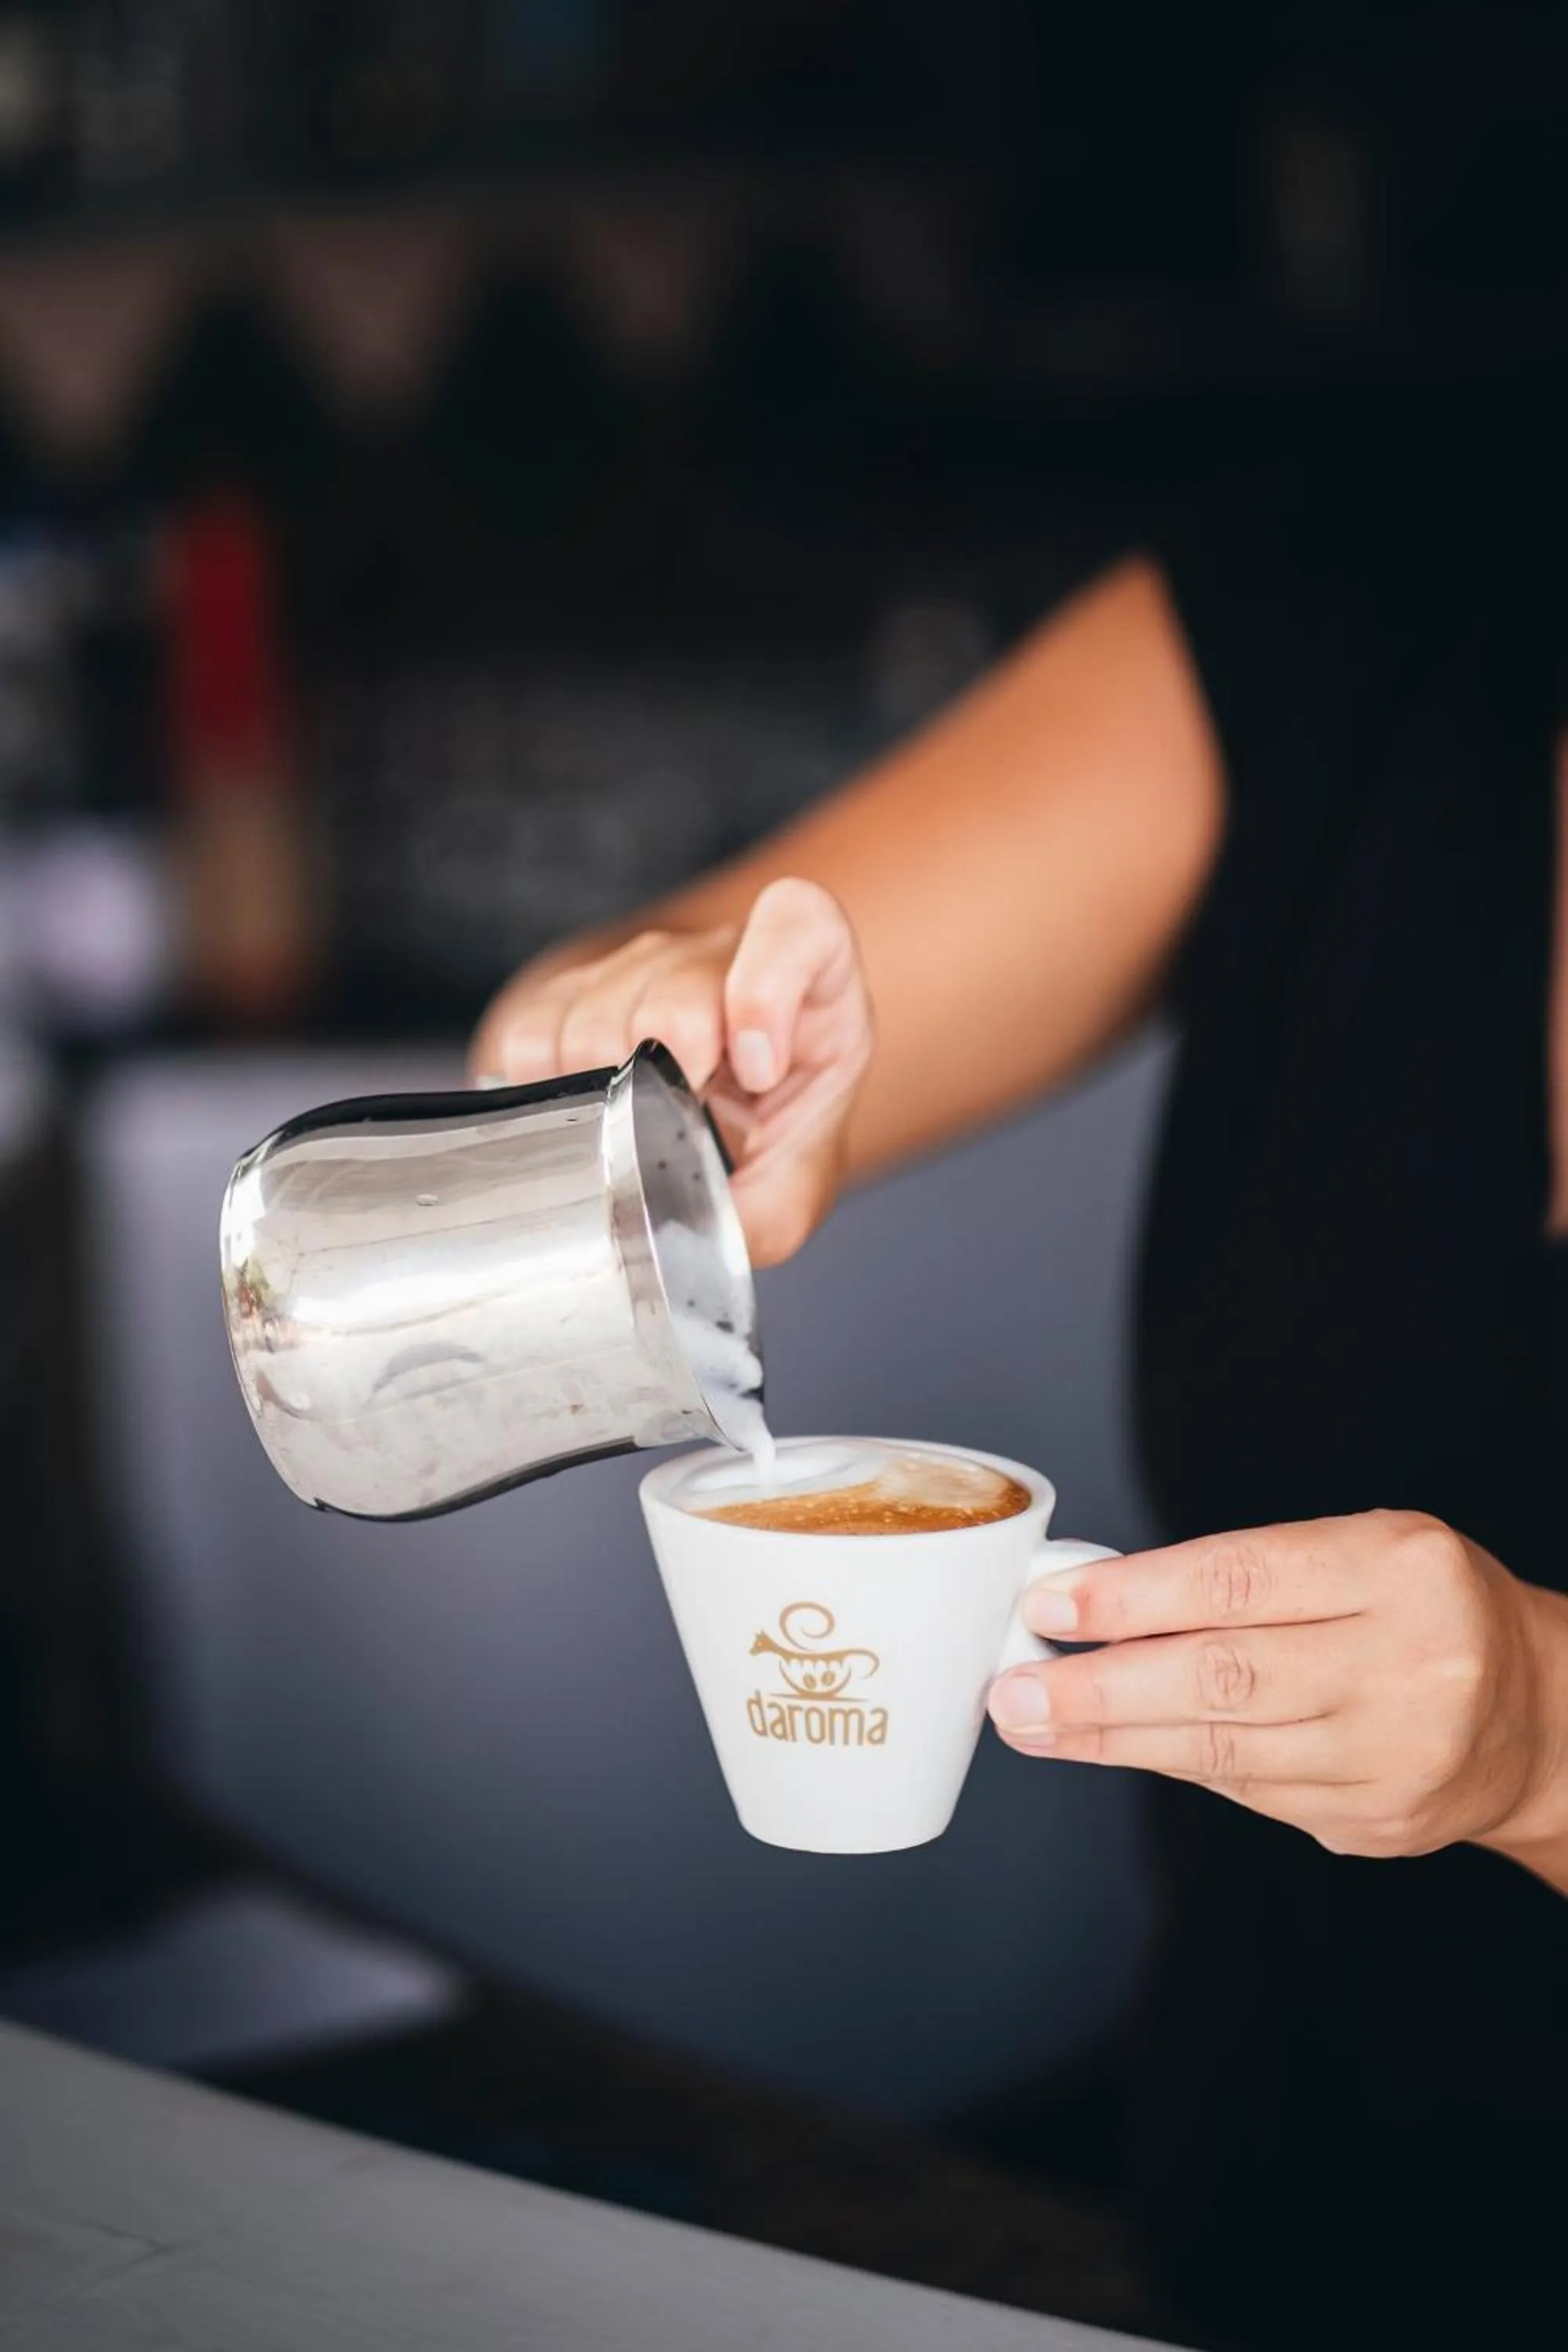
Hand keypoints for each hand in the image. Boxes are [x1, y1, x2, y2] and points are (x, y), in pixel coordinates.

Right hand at [469, 878, 872, 1265]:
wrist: (715, 1112)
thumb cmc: (770, 1131)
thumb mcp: (796, 1178)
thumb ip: (770, 1211)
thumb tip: (710, 1236)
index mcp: (808, 976)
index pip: (798, 923)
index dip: (769, 987)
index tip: (757, 1072)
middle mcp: (719, 953)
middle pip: (676, 989)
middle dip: (668, 1068)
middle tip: (677, 1121)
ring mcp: (641, 964)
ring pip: (595, 1012)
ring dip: (604, 1083)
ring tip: (634, 1121)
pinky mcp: (572, 988)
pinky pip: (534, 1030)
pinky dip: (547, 1083)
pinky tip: (587, 1108)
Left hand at [988, 1509, 1567, 1863]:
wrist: (1538, 1715)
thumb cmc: (1425, 1610)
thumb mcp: (1359, 1551)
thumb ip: (1244, 1572)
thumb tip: (1099, 1597)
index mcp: (1401, 1570)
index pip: (1239, 1579)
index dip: (1132, 1595)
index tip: (1051, 1606)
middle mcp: (1408, 1664)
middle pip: (1222, 1677)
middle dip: (1099, 1687)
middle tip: (1015, 1689)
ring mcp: (1395, 1755)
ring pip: (1223, 1747)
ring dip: (1113, 1737)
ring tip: (1036, 1721)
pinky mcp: (1376, 1821)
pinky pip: (1249, 1791)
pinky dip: (1177, 1764)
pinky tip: (1124, 1746)